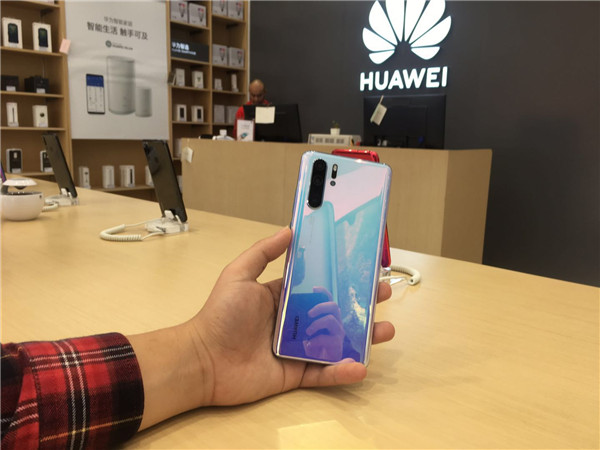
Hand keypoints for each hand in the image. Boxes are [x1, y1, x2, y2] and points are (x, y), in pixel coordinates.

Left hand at [189, 227, 394, 405]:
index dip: (340, 277)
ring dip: (361, 337)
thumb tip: (288, 229)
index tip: (362, 268)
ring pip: (336, 342)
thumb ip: (263, 252)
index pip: (318, 285)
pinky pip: (323, 373)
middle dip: (360, 304)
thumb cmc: (220, 316)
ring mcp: (296, 349)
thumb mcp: (239, 275)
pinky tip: (360, 366)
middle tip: (382, 296)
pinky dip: (342, 371)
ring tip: (384, 330)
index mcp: (283, 298)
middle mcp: (294, 322)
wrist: (203, 361)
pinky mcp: (294, 375)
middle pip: (334, 312)